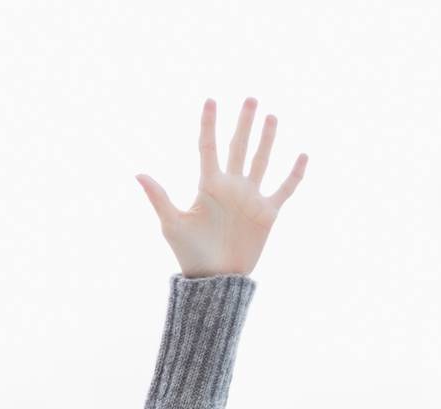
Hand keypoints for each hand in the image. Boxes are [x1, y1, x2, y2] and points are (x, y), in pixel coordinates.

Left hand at [136, 97, 307, 277]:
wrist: (215, 278)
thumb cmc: (189, 253)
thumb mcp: (172, 224)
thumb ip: (159, 197)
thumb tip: (137, 173)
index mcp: (209, 186)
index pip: (208, 148)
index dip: (209, 125)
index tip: (210, 100)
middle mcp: (231, 187)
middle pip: (238, 147)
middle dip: (244, 123)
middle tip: (250, 98)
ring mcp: (251, 198)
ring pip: (261, 160)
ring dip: (267, 139)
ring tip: (271, 116)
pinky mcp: (268, 213)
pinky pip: (285, 189)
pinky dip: (294, 174)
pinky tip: (303, 155)